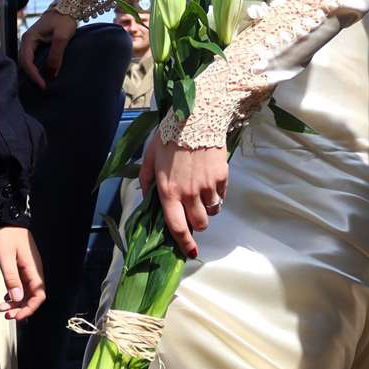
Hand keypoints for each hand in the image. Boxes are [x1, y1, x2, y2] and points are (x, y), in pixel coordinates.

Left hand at [0, 226, 45, 320]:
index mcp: (33, 268)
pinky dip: (14, 293)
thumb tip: (17, 298)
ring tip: (3, 307)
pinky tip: (6, 298)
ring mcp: (28, 268)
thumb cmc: (6, 234)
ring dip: (16, 302)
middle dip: (20, 308)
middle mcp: (33, 270)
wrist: (5, 218)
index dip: (30, 307)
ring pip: (26, 292)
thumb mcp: (5, 257)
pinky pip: (21, 285)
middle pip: (32, 296)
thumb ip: (11, 278)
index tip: (18, 315)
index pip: (39, 294)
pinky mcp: (21, 266)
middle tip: (7, 314)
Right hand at [17, 8, 77, 88]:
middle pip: (24, 63)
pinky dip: (37, 68)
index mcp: (29, 38)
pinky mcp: (37, 44)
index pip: (26, 61)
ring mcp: (31, 43)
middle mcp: (27, 41)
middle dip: (31, 76)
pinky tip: (44, 74)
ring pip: (28, 62)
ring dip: (34, 73)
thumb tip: (51, 74)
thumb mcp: (62, 37)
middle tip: (42, 87)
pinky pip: (33, 59)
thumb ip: (56, 55)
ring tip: (43, 83)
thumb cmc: (64, 19)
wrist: (68, 7)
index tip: (43, 85)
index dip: (33, 75)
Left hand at [144, 129, 226, 258]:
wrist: (197, 116)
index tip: (189, 252)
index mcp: (168, 191)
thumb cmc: (169, 135)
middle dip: (197, 224)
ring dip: (207, 209)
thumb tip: (146, 195)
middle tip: (193, 213)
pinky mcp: (221, 177)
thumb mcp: (150, 155)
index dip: (184, 243)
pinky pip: (221, 196)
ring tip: (201, 195)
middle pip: (199, 224)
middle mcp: (189, 193)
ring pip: (212, 212)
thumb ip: (146, 178)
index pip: (177, 226)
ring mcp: (207, 186)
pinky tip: (209, 181)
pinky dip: (217, 195)